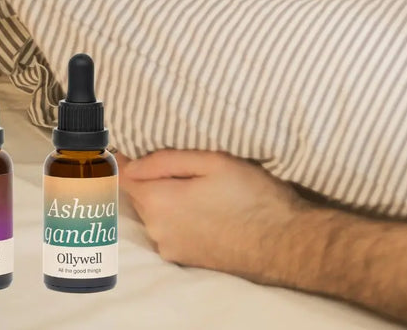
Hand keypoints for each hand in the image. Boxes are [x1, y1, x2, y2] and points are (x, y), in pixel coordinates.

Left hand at [118, 150, 311, 281]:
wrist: (283, 243)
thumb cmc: (253, 197)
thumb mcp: (214, 162)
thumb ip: (166, 160)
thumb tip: (131, 162)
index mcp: (159, 201)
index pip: (123, 176)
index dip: (127, 159)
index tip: (136, 147)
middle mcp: (157, 229)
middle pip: (139, 196)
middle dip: (152, 179)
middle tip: (182, 165)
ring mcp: (170, 248)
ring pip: (155, 214)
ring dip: (167, 200)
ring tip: (200, 189)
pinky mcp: (184, 259)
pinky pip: (170, 231)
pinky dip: (179, 218)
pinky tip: (206, 211)